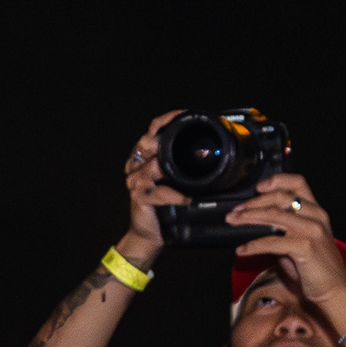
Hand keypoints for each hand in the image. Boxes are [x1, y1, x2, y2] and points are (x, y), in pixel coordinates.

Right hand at [117, 114, 188, 260]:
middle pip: (147, 142)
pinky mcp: (139, 197)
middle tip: (183, 146)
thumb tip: (210, 153)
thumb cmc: (165, 204)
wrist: (151, 232)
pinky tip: (185, 199)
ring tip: (187, 178)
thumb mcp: (178, 180)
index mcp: (146, 155)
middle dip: (163, 142)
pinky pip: (157, 192)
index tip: (182, 114)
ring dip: (170, 172)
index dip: (166, 119)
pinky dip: (174, 195)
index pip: (153, 129)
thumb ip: (184, 164)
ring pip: (152, 167)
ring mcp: (136, 180)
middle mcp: (137, 164)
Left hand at [226, 169, 345, 320]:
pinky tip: (242, 250)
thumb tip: (256, 222)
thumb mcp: (301, 241)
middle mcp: (316, 216)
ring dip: (249, 218)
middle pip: (280, 197)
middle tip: (235, 211)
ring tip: (233, 222)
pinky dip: (253, 245)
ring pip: (274, 215)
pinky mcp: (306, 247)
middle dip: (253, 202)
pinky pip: (272, 241)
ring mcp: (312, 230)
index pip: (298, 182)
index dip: (276, 180)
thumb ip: (284, 228)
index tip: (257, 187)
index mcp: (316, 211)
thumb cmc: (316, 268)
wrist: (335, 291)